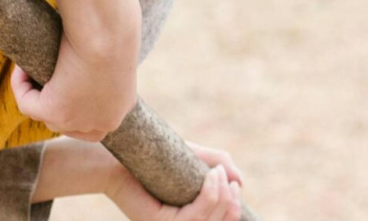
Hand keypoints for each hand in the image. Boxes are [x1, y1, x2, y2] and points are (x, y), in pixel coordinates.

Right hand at [10, 31, 136, 141]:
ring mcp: (79, 122)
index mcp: (123, 105)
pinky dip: (20, 85)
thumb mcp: (113, 47)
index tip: (64, 78)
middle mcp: (104, 121)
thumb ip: (104, 57)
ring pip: (49, 116)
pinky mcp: (55, 113)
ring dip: (36, 94)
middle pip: (72, 122)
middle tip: (45, 75)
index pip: (96, 116)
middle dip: (56, 101)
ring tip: (33, 68)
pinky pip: (28, 105)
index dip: (77, 101)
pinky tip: (21, 67)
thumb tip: (84, 55)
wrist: (106, 33)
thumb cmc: (113, 30)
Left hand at [108, 163, 242, 220]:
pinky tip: (211, 176)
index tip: (235, 186)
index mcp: (187, 218)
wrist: (127, 153)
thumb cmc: (159, 156)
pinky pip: (193, 216)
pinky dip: (208, 195)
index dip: (232, 211)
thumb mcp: (196, 159)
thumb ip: (220, 165)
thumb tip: (240, 183)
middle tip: (225, 176)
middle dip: (228, 201)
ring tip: (217, 173)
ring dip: (219, 195)